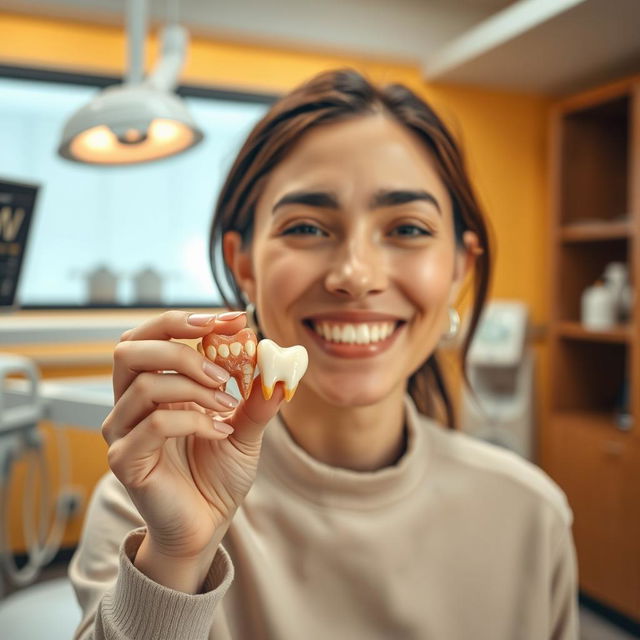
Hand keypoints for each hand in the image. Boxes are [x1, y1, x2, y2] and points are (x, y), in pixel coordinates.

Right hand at [101, 310, 283, 590]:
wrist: (207, 524)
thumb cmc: (218, 473)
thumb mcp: (244, 426)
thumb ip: (255, 395)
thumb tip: (278, 364)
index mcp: (152, 386)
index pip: (150, 336)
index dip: (188, 320)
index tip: (234, 320)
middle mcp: (129, 404)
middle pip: (130, 348)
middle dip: (182, 347)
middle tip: (224, 367)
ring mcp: (123, 432)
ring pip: (146, 385)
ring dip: (196, 388)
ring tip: (228, 405)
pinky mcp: (126, 460)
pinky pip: (155, 425)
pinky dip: (194, 420)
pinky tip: (219, 431)